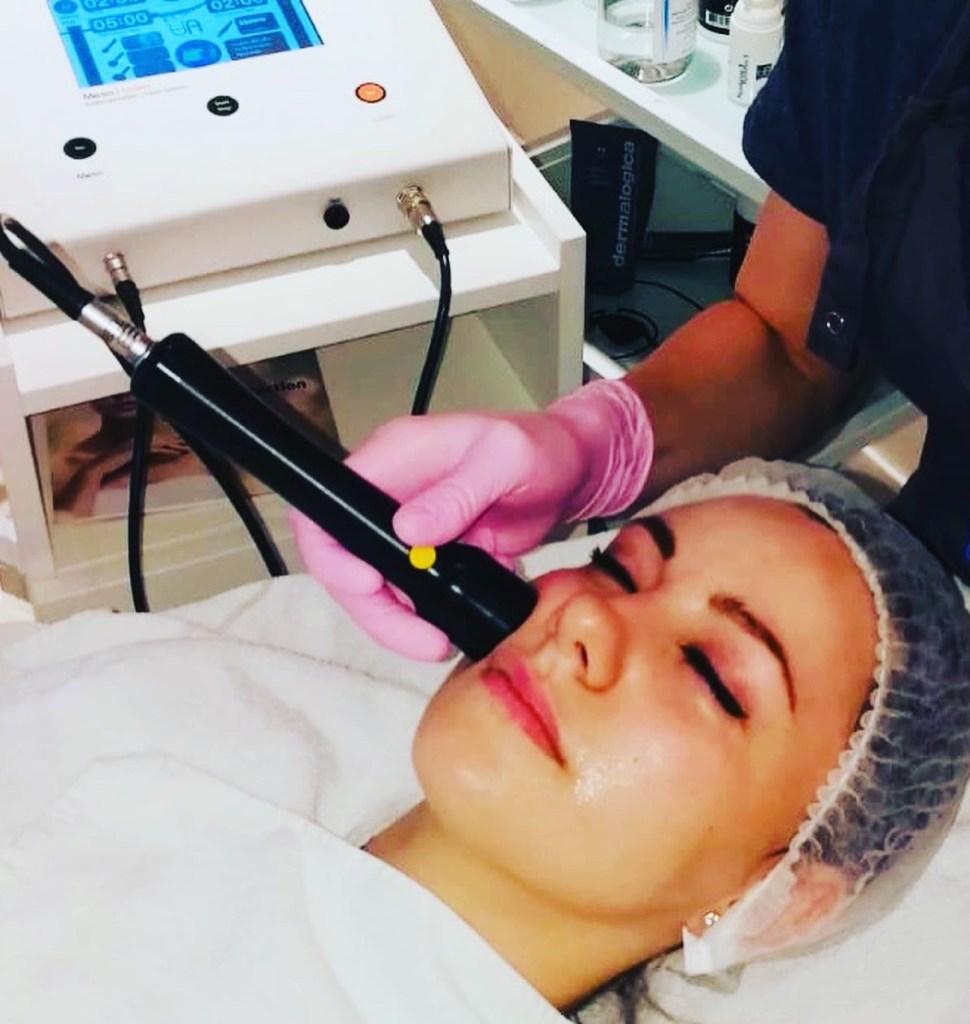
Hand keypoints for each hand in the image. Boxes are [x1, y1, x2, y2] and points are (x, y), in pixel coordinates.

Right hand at [290, 380, 653, 659]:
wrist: (572, 470)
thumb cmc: (542, 448)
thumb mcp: (506, 460)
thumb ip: (458, 493)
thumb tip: (408, 530)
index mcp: (394, 457)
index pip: (330, 507)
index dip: (333, 552)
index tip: (368, 582)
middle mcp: (390, 494)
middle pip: (345, 559)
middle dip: (373, 607)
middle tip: (421, 638)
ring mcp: (407, 527)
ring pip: (374, 585)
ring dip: (397, 622)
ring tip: (437, 643)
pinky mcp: (428, 554)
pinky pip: (407, 594)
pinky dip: (421, 618)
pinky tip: (450, 629)